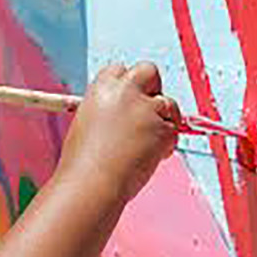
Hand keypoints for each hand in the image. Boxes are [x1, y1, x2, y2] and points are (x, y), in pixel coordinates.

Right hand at [57, 61, 179, 201]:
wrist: (92, 185)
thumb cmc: (83, 164)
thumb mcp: (87, 123)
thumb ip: (109, 110)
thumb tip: (128, 113)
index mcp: (101, 88)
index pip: (122, 70)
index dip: (129, 86)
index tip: (130, 101)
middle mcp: (125, 92)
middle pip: (149, 71)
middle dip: (153, 88)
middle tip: (150, 112)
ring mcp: (146, 109)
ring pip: (168, 104)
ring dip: (163, 121)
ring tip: (143, 146)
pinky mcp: (163, 129)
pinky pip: (173, 131)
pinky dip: (166, 144)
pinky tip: (148, 158)